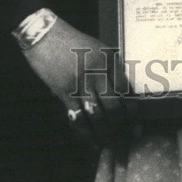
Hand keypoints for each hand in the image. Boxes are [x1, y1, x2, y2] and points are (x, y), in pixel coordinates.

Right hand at [21, 17, 136, 146]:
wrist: (45, 34)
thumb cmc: (73, 42)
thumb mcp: (99, 49)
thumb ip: (112, 69)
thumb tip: (124, 95)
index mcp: (109, 61)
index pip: (126, 92)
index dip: (133, 114)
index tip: (136, 127)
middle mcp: (97, 72)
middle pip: (114, 108)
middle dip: (121, 130)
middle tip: (125, 143)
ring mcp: (80, 83)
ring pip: (97, 117)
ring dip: (105, 135)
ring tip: (110, 147)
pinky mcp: (64, 91)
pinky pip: (77, 117)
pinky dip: (85, 133)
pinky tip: (91, 141)